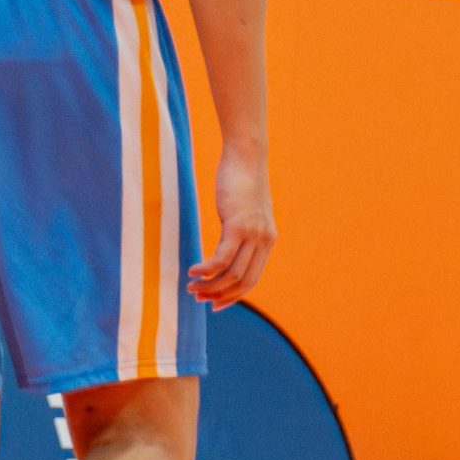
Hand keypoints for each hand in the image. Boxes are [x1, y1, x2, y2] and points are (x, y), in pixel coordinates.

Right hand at [189, 147, 275, 308]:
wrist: (246, 157)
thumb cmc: (241, 180)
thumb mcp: (245, 210)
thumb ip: (241, 229)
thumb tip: (231, 240)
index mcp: (267, 241)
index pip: (252, 279)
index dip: (234, 296)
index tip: (215, 303)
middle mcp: (264, 241)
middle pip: (243, 282)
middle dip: (220, 295)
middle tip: (199, 299)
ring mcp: (253, 234)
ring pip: (232, 274)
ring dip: (210, 285)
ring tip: (191, 288)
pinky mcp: (238, 226)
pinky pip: (221, 258)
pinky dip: (207, 269)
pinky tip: (193, 272)